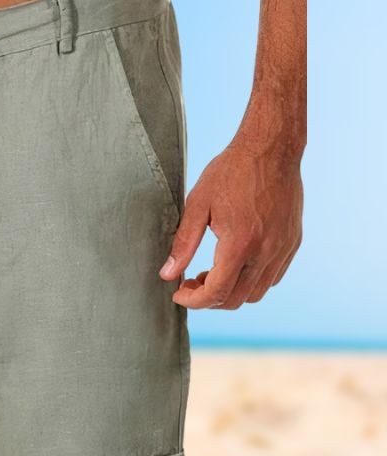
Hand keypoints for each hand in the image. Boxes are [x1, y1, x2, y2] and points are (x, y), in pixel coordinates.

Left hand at [159, 137, 303, 309]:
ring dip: (230, 293)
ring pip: (255, 294)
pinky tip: (235, 264)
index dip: (193, 301)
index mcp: (240, 244)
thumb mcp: (198, 205)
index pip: (215, 293)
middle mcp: (266, 252)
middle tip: (191, 283)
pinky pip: (272, 278)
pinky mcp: (292, 243)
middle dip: (208, 300)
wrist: (273, 148)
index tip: (178, 294)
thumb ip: (183, 244)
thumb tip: (168, 275)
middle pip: (235, 300)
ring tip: (212, 273)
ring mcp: (283, 249)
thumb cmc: (231, 172)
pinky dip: (250, 282)